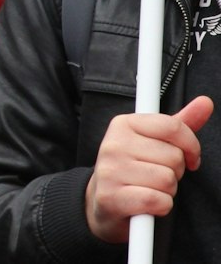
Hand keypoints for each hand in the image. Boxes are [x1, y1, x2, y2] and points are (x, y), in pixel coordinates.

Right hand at [85, 95, 213, 241]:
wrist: (101, 201)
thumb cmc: (132, 168)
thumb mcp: (152, 141)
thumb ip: (180, 123)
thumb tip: (206, 102)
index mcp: (123, 124)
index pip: (172, 126)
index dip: (191, 146)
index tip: (190, 157)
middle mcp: (113, 144)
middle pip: (174, 157)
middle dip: (175, 172)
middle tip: (157, 175)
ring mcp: (110, 170)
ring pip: (168, 180)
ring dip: (167, 191)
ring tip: (150, 188)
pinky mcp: (112, 197)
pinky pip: (157, 200)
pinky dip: (160, 206)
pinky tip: (147, 204)